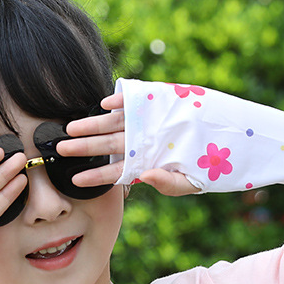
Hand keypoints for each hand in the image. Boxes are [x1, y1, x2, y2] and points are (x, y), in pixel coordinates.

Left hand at [61, 93, 199, 196]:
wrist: (222, 143)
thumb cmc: (200, 169)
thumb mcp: (186, 183)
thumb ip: (166, 183)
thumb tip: (145, 179)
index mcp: (142, 164)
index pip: (114, 171)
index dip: (95, 176)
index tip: (75, 179)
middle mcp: (138, 142)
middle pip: (106, 145)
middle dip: (83, 147)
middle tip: (61, 149)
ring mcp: (144, 122)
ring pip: (113, 123)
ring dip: (92, 124)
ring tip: (71, 128)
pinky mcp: (154, 103)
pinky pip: (133, 101)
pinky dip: (120, 101)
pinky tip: (104, 104)